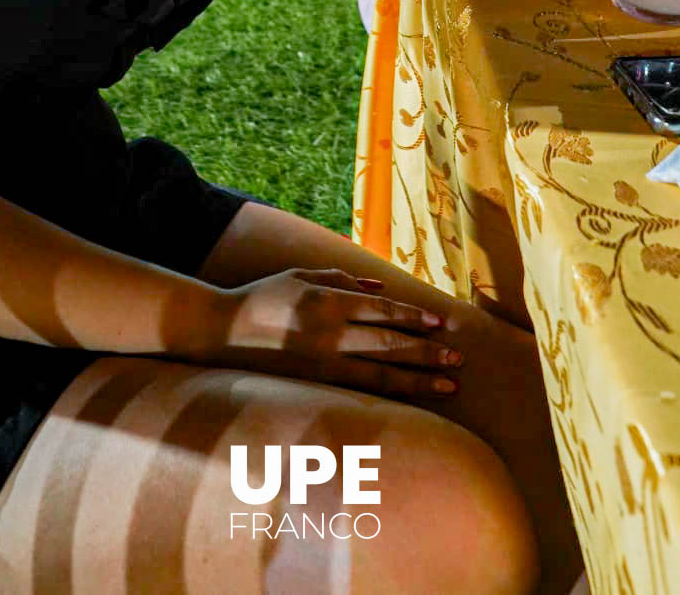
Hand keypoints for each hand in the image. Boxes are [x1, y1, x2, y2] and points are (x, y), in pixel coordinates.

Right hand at [208, 267, 461, 399]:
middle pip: (389, 344)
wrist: (221, 332)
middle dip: (427, 352)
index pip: (383, 310)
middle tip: (457, 360)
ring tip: (447, 385)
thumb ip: (341, 280)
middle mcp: (330, 334)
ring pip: (380, 374)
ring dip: (417, 380)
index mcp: (328, 301)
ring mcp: (323, 364)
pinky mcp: (314, 386)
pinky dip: (388, 396)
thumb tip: (380, 288)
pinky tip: (410, 401)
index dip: (415, 317)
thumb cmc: (263, 297)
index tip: (441, 323)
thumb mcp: (301, 277)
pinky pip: (358, 393)